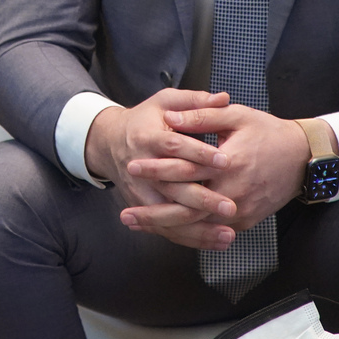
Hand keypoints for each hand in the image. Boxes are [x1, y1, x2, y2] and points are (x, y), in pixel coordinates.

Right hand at [84, 89, 238, 249]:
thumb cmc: (144, 120)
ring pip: (170, 214)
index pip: (174, 147)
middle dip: (203, 199)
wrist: (109, 142)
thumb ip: (194, 101)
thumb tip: (223, 98)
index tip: (226, 160)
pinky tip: (215, 240)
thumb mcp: (164, 102)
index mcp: (147, 136)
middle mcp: (141, 167)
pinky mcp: (142, 207)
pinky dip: (191, 238)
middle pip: (173, 186)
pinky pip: (167, 227)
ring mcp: (140, 191)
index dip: (199, 153)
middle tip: (229, 206)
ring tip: (228, 231)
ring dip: (199, 227)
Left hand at [123, 107, 311, 232]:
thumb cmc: (269, 133)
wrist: (304, 159)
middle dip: (154, 215)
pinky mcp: (244, 221)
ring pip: (198, 226)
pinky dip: (188, 232)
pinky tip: (166, 230)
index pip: (186, 170)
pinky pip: (211, 231)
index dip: (157, 170)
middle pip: (187, 211)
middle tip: (126, 215)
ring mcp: (240, 211)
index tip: (133, 167)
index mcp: (229, 164)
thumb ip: (202, 115)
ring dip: (167, 228)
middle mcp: (233, 192)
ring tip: (139, 225)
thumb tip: (171, 116)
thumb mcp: (237, 116)